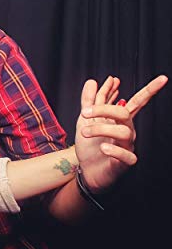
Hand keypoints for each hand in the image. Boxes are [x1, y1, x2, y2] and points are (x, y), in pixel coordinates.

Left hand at [75, 75, 167, 192]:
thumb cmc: (90, 146)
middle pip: (124, 113)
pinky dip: (115, 150)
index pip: (137, 102)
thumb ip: (89, 100)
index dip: (149, 90)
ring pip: (123, 132)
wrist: (86, 170)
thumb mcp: (85, 120)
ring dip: (101, 128)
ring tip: (85, 131)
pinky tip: (104, 147)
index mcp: (120, 120)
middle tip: (85, 112)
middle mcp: (126, 131)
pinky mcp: (124, 163)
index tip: (162, 78)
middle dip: (104, 109)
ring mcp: (127, 146)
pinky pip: (127, 156)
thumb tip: (92, 81)